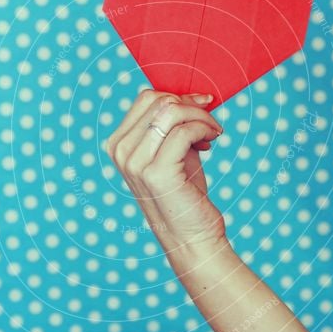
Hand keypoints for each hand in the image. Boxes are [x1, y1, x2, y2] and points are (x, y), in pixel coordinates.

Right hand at [106, 89, 226, 255]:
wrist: (191, 236)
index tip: (201, 106)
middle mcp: (120, 152)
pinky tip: (213, 139)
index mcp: (118, 144)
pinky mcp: (156, 173)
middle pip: (158, 101)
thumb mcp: (173, 151)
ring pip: (171, 112)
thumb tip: (192, 96)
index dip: (178, 97)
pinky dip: (204, 128)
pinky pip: (184, 131)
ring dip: (200, 116)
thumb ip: (172, 125)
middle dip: (191, 105)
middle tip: (210, 120)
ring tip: (214, 130)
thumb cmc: (184, 193)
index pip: (146, 99)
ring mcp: (135, 163)